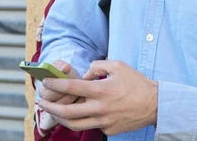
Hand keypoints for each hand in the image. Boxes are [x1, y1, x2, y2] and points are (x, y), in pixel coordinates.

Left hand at [37, 60, 157, 135]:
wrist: (155, 104)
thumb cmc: (136, 82)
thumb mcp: (117, 66)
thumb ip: (97, 66)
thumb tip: (85, 74)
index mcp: (100, 90)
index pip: (71, 88)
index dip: (55, 85)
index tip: (46, 82)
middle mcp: (100, 108)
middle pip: (67, 112)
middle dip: (49, 108)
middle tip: (41, 102)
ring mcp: (104, 121)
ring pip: (75, 124)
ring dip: (60, 119)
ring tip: (52, 113)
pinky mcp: (109, 130)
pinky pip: (91, 125)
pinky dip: (82, 120)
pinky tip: (78, 114)